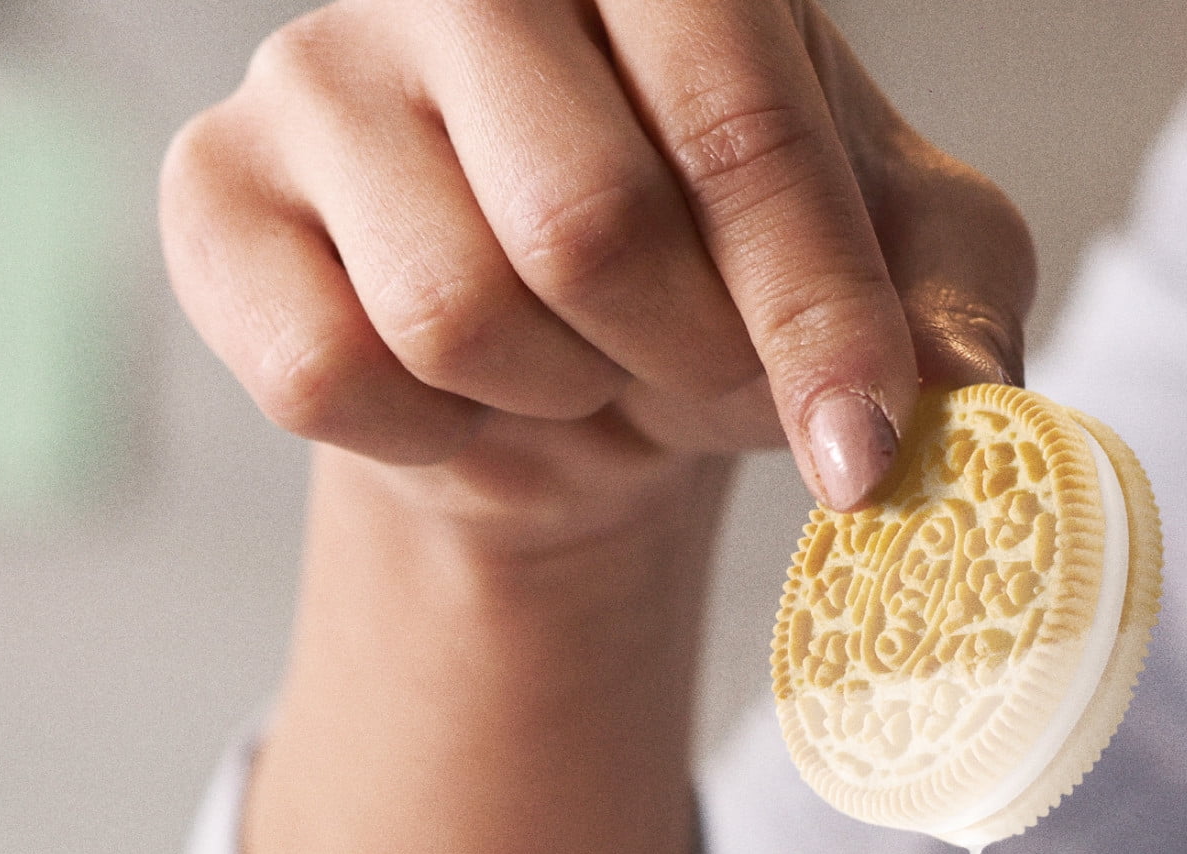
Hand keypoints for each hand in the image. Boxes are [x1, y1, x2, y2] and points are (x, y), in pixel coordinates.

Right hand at [160, 0, 1033, 536]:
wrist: (558, 370)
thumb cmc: (722, 285)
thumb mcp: (886, 278)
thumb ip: (947, 303)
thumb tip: (970, 394)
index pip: (735, 120)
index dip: (808, 310)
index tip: (862, 453)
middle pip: (580, 221)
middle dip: (673, 359)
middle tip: (691, 374)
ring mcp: (318, 66)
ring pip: (451, 310)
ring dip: (548, 397)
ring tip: (572, 366)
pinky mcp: (215, 194)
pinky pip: (321, 372)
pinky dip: (424, 437)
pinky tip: (457, 397)